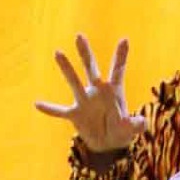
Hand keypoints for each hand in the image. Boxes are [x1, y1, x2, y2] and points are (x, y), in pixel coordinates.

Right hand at [33, 34, 144, 153]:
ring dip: (67, 68)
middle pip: (91, 69)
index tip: (125, 39)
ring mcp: (84, 101)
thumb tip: (141, 122)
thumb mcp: (131, 130)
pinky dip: (50, 109)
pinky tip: (38, 104)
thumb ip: (136, 126)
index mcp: (114, 92)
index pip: (118, 71)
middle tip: (80, 36)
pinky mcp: (75, 114)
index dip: (121, 57)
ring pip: (74, 82)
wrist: (108, 144)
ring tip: (58, 52)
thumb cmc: (122, 131)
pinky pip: (60, 111)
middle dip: (86, 53)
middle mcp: (97, 92)